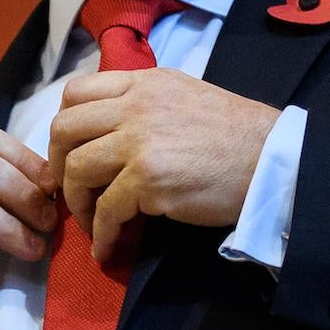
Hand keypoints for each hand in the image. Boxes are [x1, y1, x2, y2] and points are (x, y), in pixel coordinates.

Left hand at [46, 69, 281, 261]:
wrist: (271, 160)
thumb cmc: (235, 134)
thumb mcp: (183, 96)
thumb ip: (145, 103)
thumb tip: (110, 130)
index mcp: (143, 83)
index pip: (76, 92)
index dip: (65, 127)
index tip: (71, 153)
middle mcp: (135, 105)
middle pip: (64, 129)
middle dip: (57, 165)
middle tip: (70, 189)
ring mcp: (139, 141)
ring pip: (77, 169)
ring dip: (76, 203)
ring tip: (91, 222)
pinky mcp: (148, 179)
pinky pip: (106, 210)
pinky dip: (101, 233)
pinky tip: (107, 247)